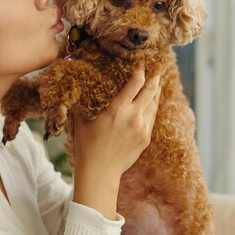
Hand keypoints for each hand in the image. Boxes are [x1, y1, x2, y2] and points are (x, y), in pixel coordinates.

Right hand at [72, 69, 160, 218]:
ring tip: (157, 82)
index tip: (141, 64)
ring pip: (154, 103)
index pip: (136, 82)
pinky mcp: (146, 137)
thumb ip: (83, 100)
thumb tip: (77, 83)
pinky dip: (153, 106)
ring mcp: (142, 127)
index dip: (140, 71)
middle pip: (150, 90)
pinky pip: (152, 117)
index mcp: (117, 109)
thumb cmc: (86, 144)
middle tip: (157, 68)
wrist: (100, 171)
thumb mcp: (82, 119)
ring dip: (156, 91)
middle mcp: (133, 116)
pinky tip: (152, 102)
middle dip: (154, 78)